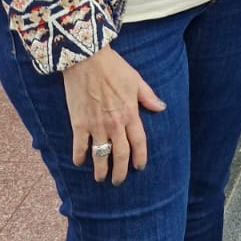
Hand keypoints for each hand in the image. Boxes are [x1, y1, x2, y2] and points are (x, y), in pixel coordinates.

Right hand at [63, 46, 165, 184]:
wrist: (86, 59)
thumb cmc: (113, 67)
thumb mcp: (136, 80)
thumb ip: (148, 96)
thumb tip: (161, 107)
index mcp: (130, 113)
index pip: (139, 142)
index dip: (140, 157)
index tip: (140, 167)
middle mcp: (114, 123)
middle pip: (120, 154)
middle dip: (120, 171)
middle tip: (118, 181)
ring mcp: (96, 125)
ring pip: (100, 155)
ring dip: (101, 170)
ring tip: (100, 178)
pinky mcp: (79, 123)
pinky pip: (80, 146)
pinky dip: (79, 156)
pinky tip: (79, 162)